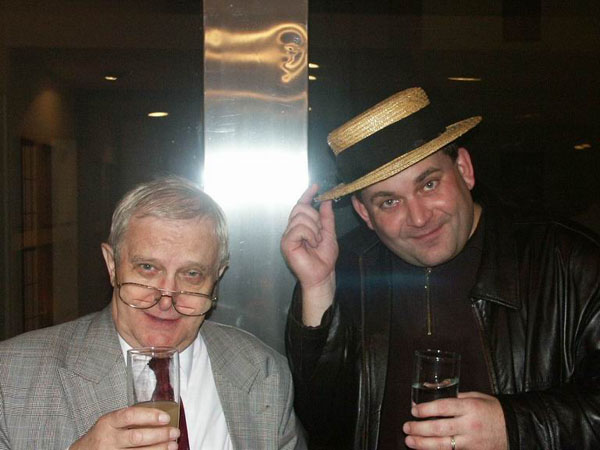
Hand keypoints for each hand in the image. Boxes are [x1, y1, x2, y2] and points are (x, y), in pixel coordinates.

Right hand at [70, 406, 179, 449]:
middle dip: (159, 435)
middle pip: (137, 437)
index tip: (165, 418)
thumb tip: (159, 417)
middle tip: (174, 432)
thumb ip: (129, 419)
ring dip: (159, 449)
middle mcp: (108, 439)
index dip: (150, 416)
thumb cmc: (101, 436)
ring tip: (172, 445)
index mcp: (108, 422)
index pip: (130, 416)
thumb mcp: (110, 422)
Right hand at [281, 184, 338, 325]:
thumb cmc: (324, 258)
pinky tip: (311, 244)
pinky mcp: (286, 243)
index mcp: (302, 225)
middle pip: (301, 208)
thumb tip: (326, 201)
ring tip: (315, 242)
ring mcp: (288, 235)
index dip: (307, 194)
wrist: (322, 274)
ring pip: (301, 218)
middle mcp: (292, 228)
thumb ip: (327, 217)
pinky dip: (309, 235)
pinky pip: (299, 229)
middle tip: (320, 233)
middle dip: (315, 217)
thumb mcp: (329, 233)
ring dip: (314, 229)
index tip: (316, 186)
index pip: (302, 205)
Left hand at [403, 392, 507, 449]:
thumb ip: (455, 398)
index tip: (414, 410)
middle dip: (419, 428)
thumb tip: (431, 398)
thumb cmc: (493, 410)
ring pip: (442, 445)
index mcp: (469, 407)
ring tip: (409, 441)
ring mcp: (471, 442)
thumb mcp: (476, 397)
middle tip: (406, 427)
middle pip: (438, 428)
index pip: (442, 407)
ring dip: (423, 443)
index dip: (425, 409)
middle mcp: (469, 425)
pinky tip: (426, 448)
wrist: (515, 429)